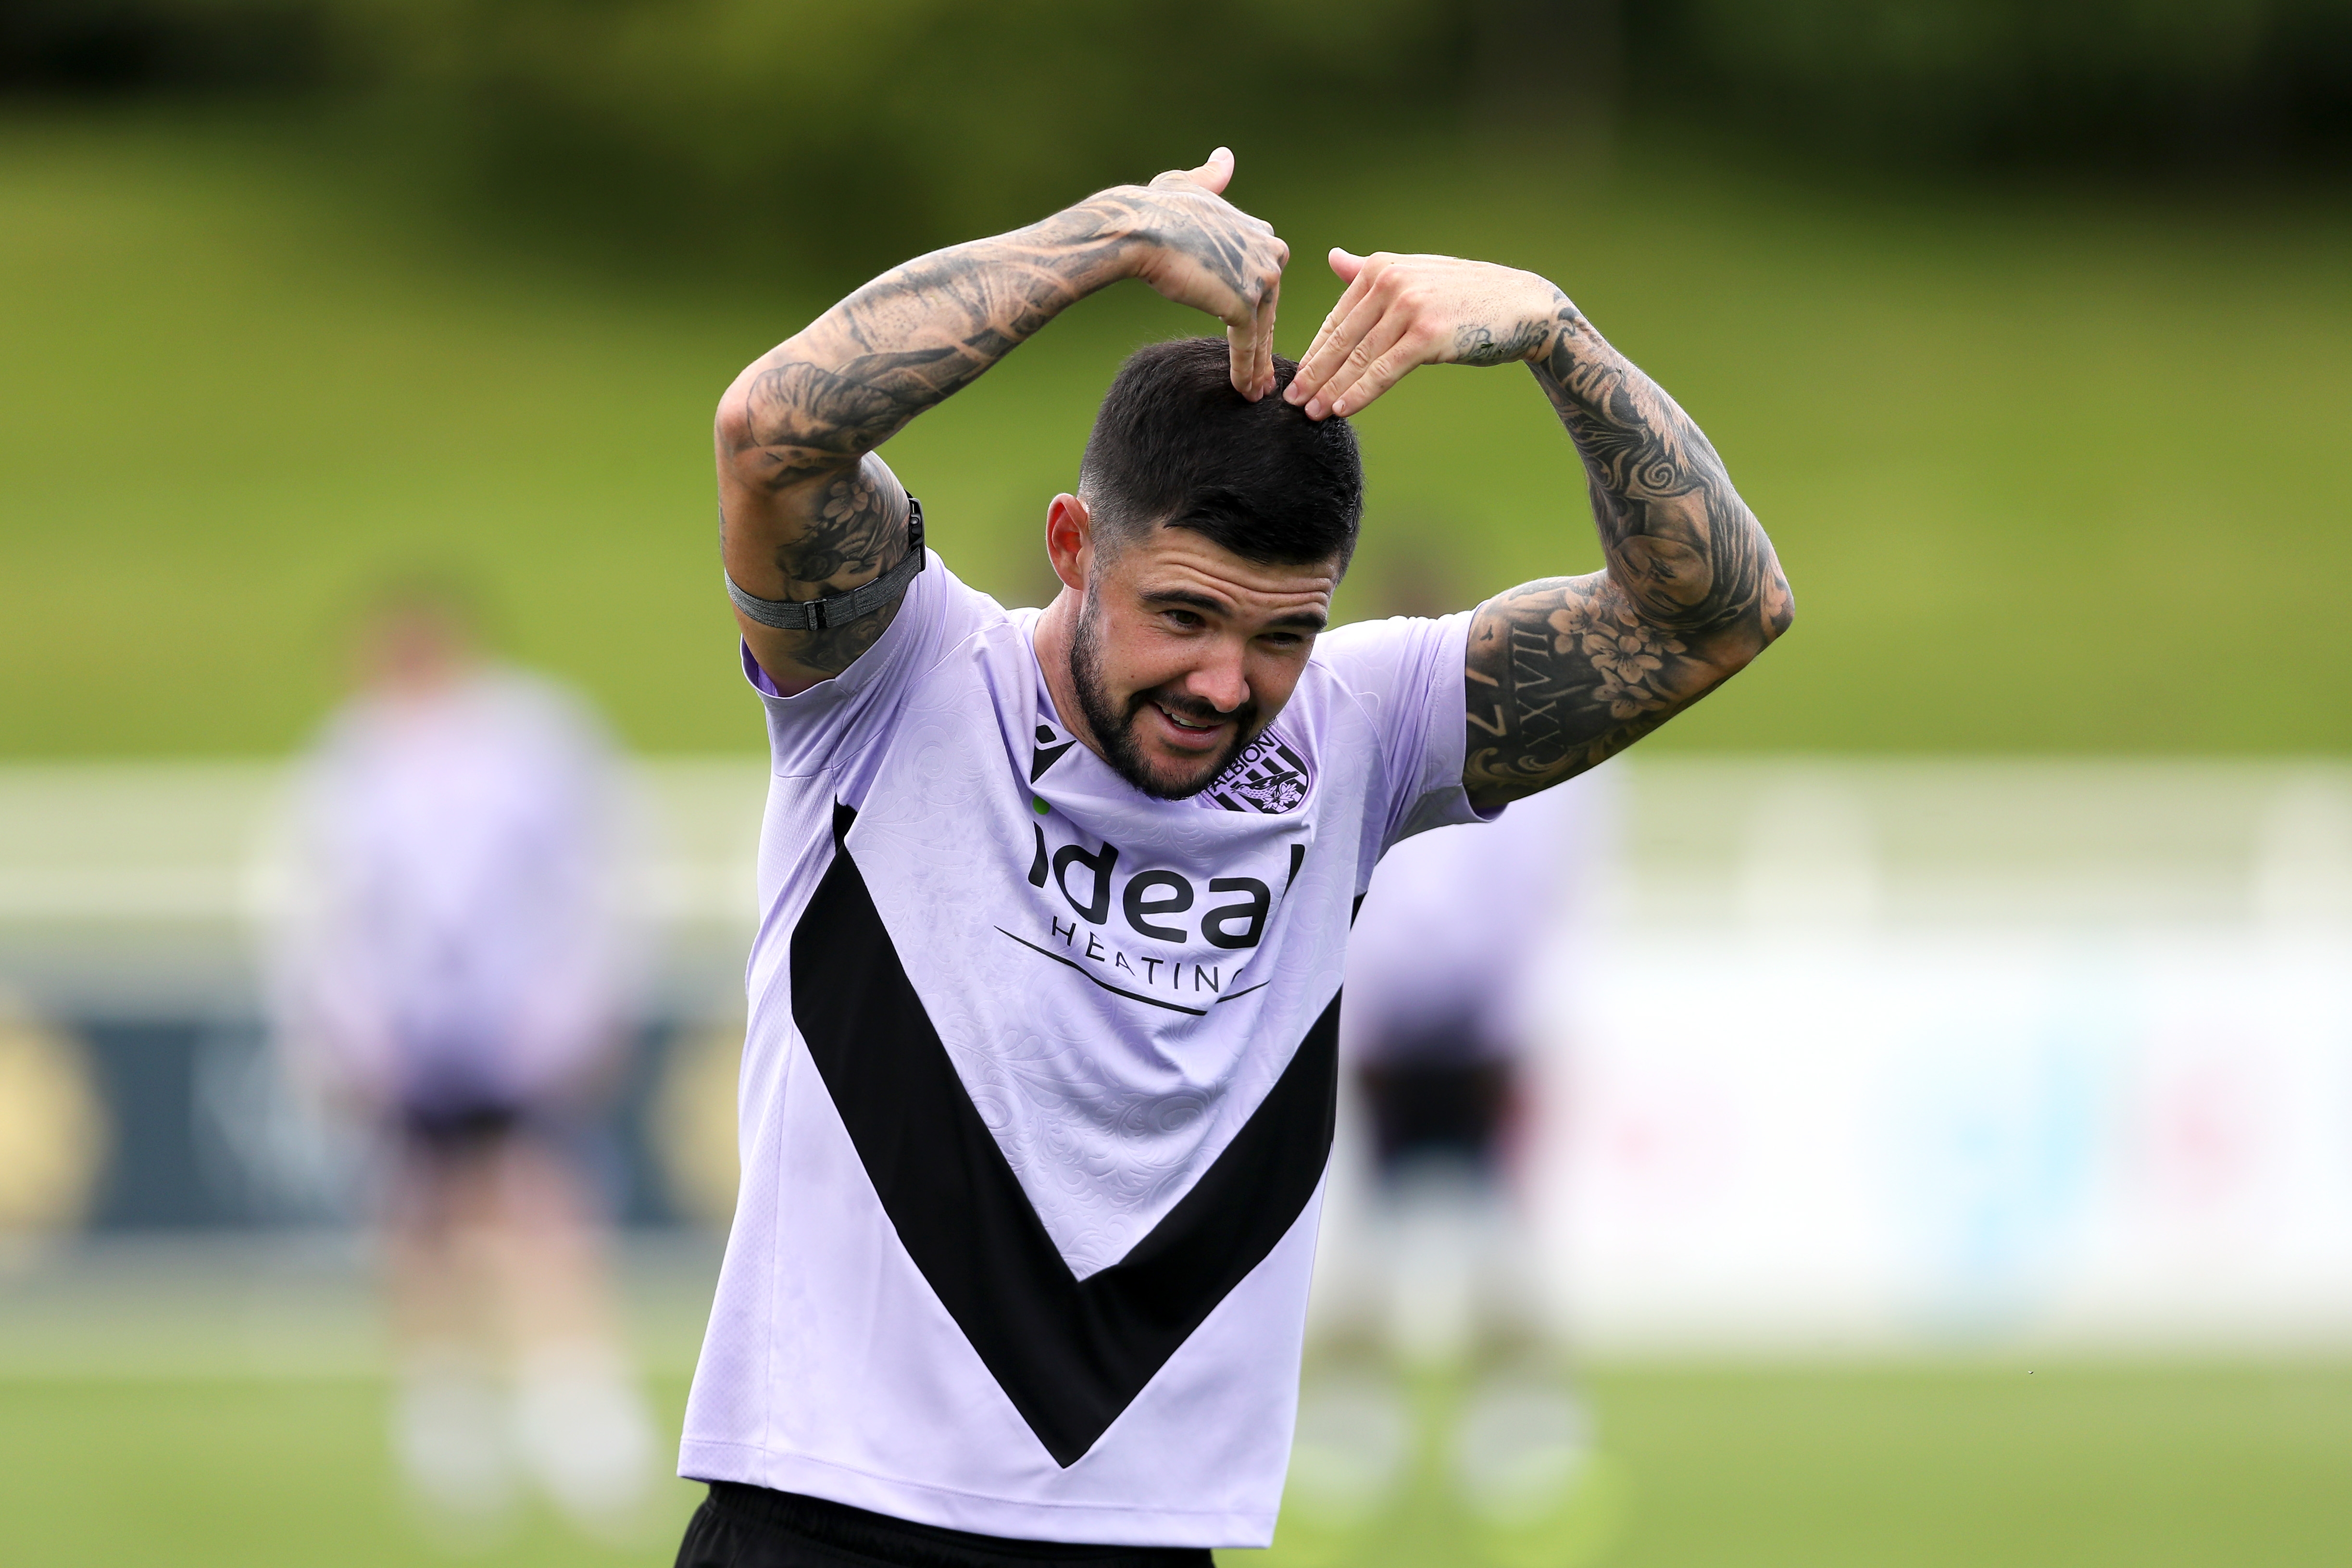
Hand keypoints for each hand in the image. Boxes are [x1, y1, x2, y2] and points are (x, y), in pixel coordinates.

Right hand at [1120, 148, 1287, 399]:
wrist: (1138, 228)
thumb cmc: (1155, 208)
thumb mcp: (1189, 185)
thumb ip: (1211, 180)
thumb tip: (1225, 159)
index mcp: (1261, 231)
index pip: (1264, 278)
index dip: (1256, 306)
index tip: (1252, 330)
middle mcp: (1269, 251)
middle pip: (1268, 307)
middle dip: (1265, 341)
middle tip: (1263, 373)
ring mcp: (1259, 279)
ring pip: (1262, 330)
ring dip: (1258, 363)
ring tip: (1256, 391)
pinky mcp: (1244, 304)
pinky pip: (1248, 345)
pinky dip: (1246, 370)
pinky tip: (1244, 391)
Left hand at [1285, 250, 1564, 418]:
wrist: (1524, 306)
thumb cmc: (1468, 294)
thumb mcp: (1416, 273)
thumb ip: (1371, 270)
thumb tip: (1333, 258)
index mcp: (1381, 268)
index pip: (1338, 318)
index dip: (1315, 351)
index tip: (1297, 376)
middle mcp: (1391, 282)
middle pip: (1341, 339)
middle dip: (1314, 373)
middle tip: (1291, 400)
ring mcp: (1409, 308)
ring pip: (1358, 358)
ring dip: (1331, 389)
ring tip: (1311, 412)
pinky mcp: (1428, 335)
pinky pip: (1384, 370)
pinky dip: (1360, 392)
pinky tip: (1342, 409)